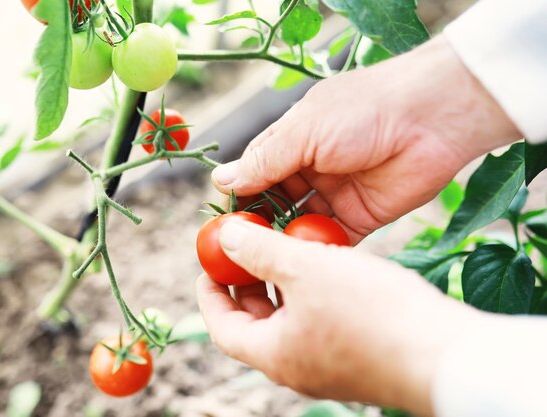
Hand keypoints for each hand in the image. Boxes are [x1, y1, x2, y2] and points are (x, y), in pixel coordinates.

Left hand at [196, 221, 485, 415]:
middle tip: (249, 248)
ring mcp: (329, 366)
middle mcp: (297, 367)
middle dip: (248, 283)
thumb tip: (225, 237)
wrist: (447, 355)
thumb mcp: (306, 268)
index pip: (222, 326)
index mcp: (274, 354)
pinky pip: (320, 323)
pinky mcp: (358, 359)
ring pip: (290, 320)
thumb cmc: (372, 312)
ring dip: (283, 284)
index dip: (210, 292)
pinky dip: (312, 294)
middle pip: (255, 323)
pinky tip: (328, 265)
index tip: (211, 264)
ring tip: (289, 247)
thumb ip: (260, 250)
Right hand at [211, 36, 520, 242]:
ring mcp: (336, 194)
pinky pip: (331, 239)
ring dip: (283, 238)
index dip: (238, 194)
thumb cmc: (363, 111)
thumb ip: (265, 161)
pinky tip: (299, 263)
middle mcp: (311, 167)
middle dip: (258, 222)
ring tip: (265, 258)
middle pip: (274, 201)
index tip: (222, 221)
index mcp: (294, 140)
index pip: (255, 171)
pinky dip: (315, 250)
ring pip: (299, 223)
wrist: (432, 118)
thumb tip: (221, 180)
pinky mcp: (361, 217)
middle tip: (238, 248)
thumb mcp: (304, 131)